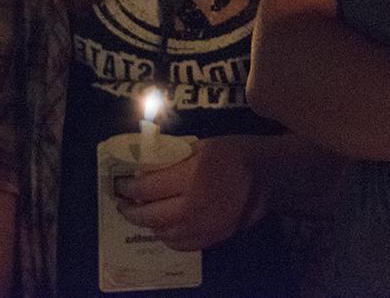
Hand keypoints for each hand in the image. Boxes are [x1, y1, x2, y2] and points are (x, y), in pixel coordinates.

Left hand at [115, 137, 262, 251]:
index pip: (147, 188)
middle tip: (122, 202)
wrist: (270, 176)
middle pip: (150, 215)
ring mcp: (204, 225)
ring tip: (141, 213)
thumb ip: (173, 158)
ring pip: (162, 232)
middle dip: (130, 209)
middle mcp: (194, 205)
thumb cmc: (235, 152)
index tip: (119, 184)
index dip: (127, 187)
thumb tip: (144, 167)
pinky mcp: (212, 238)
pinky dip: (167, 236)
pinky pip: (180, 244)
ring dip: (147, 223)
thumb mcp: (202, 145)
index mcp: (192, 176)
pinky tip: (164, 226)